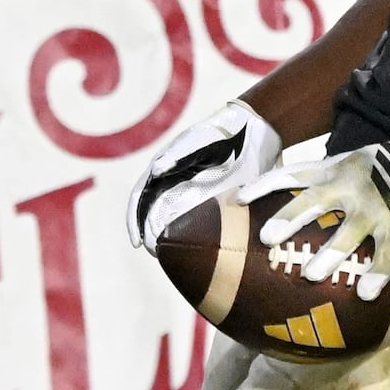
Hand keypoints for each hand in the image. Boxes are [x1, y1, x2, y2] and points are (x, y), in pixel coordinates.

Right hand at [127, 100, 280, 251]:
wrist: (255, 131)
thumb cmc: (220, 133)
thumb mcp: (198, 141)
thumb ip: (177, 154)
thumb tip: (155, 171)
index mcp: (163, 169)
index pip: (141, 198)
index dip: (134, 220)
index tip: (137, 242)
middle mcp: (174, 182)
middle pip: (154, 214)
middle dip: (151, 235)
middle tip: (157, 255)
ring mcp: (192, 191)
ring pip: (174, 220)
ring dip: (170, 238)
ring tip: (173, 258)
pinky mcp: (213, 199)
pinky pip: (198, 222)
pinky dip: (192, 236)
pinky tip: (198, 250)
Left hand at [258, 125, 389, 287]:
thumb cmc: (375, 168)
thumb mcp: (342, 162)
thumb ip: (312, 179)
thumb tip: (266, 200)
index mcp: (332, 171)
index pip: (291, 174)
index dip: (265, 185)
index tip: (239, 200)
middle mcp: (349, 187)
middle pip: (314, 201)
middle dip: (291, 218)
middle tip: (269, 239)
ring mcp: (374, 207)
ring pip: (350, 233)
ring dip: (331, 253)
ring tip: (311, 275)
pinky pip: (388, 254)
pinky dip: (379, 273)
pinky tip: (365, 294)